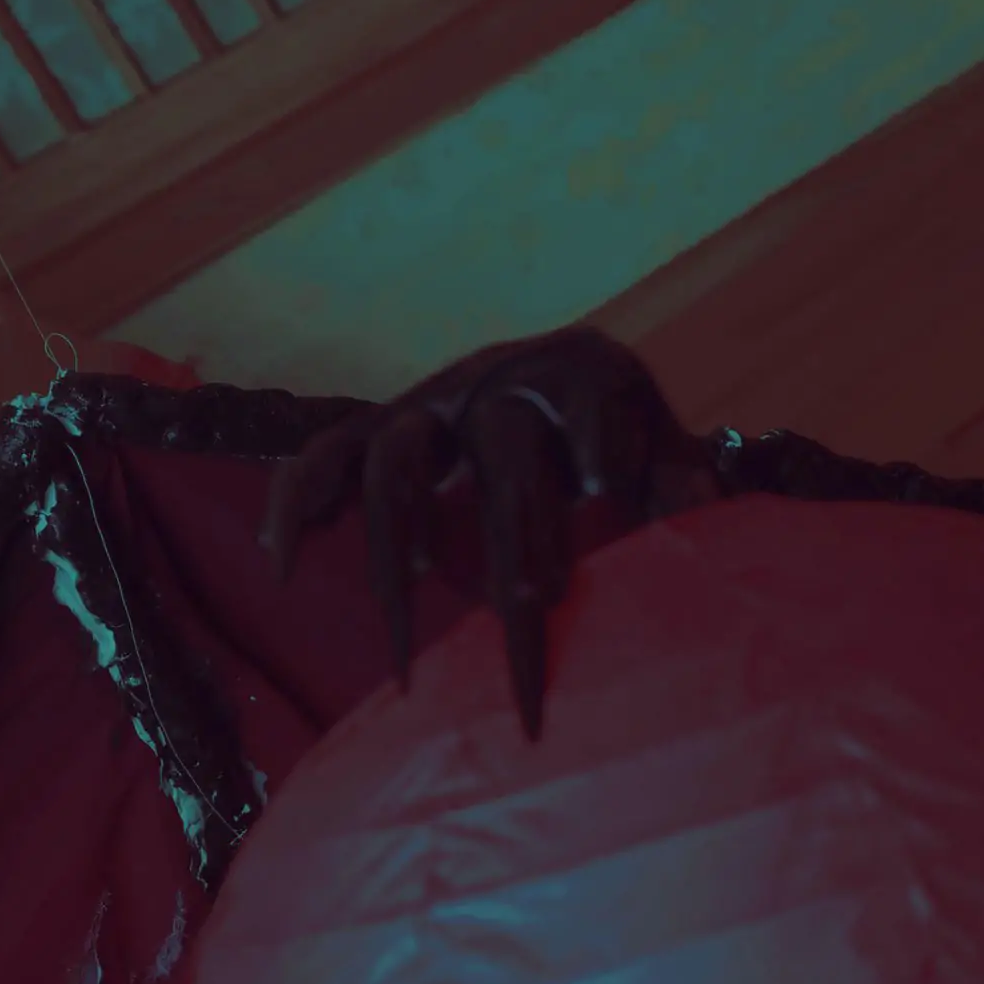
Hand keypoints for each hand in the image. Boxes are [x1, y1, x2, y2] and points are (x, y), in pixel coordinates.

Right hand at [261, 328, 722, 736]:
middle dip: (515, 528)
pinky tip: (283, 569)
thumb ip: (682, 478)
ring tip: (412, 614)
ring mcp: (431, 405)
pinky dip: (294, 506)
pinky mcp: (382, 431)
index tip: (605, 491)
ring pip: (398, 458)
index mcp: (583, 369)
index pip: (588, 399)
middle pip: (501, 448)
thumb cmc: (628, 433)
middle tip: (532, 603)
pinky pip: (322, 459)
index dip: (595, 441)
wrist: (569, 383)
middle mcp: (498, 379)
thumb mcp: (666, 446)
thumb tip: (699, 505)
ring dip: (403, 537)